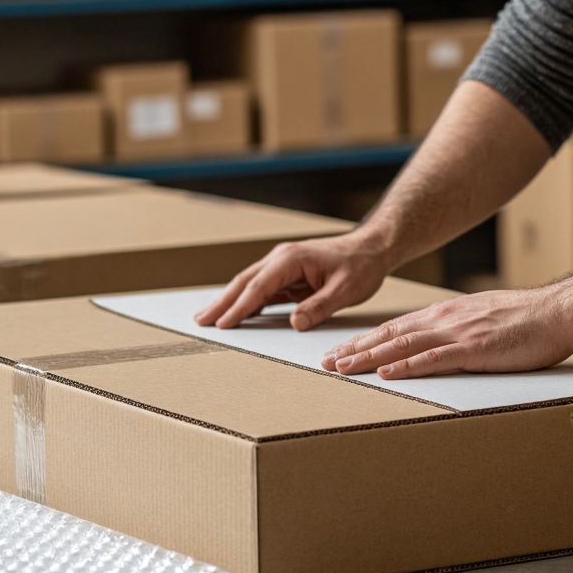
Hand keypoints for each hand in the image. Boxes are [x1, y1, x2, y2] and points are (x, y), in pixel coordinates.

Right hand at [195, 232, 394, 330]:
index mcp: (292, 259)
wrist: (372, 249)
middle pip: (245, 282)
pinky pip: (263, 290)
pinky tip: (236, 314)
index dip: (240, 306)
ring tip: (209, 319)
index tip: (224, 323)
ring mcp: (283, 266)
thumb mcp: (345, 290)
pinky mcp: (288, 275)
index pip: (259, 286)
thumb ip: (319, 307)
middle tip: (200, 321)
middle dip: (222, 302)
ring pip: (250, 285)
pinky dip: (247, 302)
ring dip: (230, 301)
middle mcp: (282, 259)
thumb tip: (295, 323)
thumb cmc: (361, 266)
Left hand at [322, 288, 572, 379]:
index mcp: (446, 314)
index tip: (342, 351)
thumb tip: (440, 343)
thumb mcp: (484, 319)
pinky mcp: (474, 349)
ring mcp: (458, 333)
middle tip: (327, 362)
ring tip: (344, 368)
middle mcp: (445, 319)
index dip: (366, 340)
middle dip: (356, 349)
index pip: (396, 328)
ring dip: (370, 358)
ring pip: (403, 346)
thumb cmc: (527, 320)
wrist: (558, 313)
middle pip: (390, 335)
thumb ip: (458, 329)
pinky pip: (433, 359)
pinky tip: (387, 373)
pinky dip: (406, 367)